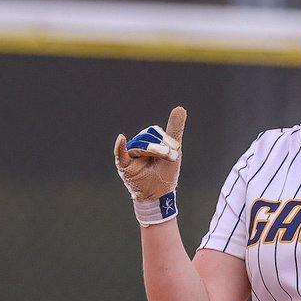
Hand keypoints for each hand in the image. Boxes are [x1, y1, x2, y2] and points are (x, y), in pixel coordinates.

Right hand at [115, 106, 185, 224]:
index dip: (166, 140)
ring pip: (140, 145)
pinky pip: (120, 153)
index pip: (154, 133)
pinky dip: (120, 146)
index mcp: (148, 142)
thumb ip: (174, 129)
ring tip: (165, 158)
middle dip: (161, 147)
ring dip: (153, 151)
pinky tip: (121, 138)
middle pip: (147, 137)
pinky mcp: (124, 165)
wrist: (159, 193)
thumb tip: (180, 107)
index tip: (176, 150)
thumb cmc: (165, 172)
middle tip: (171, 157)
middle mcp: (137, 146)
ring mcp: (130, 155)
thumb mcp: (173, 149)